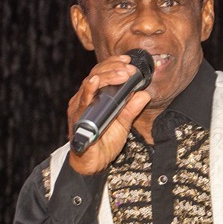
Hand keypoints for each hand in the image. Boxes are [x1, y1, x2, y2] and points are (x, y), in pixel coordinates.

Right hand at [67, 55, 150, 174]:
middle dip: (113, 68)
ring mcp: (79, 107)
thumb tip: (145, 93)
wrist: (93, 163)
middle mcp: (84, 98)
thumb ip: (132, 108)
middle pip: (96, 74)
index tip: (128, 60)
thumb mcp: (123, 123)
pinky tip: (95, 82)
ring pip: (90, 83)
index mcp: (95, 96)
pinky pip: (82, 102)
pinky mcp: (77, 118)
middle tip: (129, 68)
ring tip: (122, 73)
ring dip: (107, 76)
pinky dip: (88, 90)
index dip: (114, 64)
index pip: (102, 73)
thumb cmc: (104, 142)